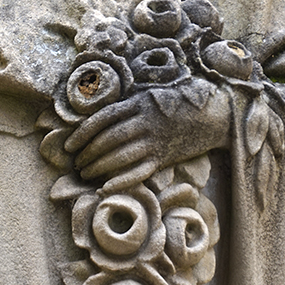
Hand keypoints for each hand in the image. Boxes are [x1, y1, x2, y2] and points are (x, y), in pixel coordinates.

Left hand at [64, 79, 230, 191]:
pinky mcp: (165, 157)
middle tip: (76, 164)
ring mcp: (156, 141)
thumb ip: (128, 107)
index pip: (102, 119)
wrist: (216, 115)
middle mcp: (146, 121)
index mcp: (139, 103)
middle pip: (108, 139)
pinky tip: (105, 188)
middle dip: (87, 153)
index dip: (82, 133)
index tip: (68, 145)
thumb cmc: (180, 103)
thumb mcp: (152, 96)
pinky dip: (120, 181)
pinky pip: (138, 172)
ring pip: (120, 156)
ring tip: (85, 174)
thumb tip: (98, 122)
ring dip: (98, 167)